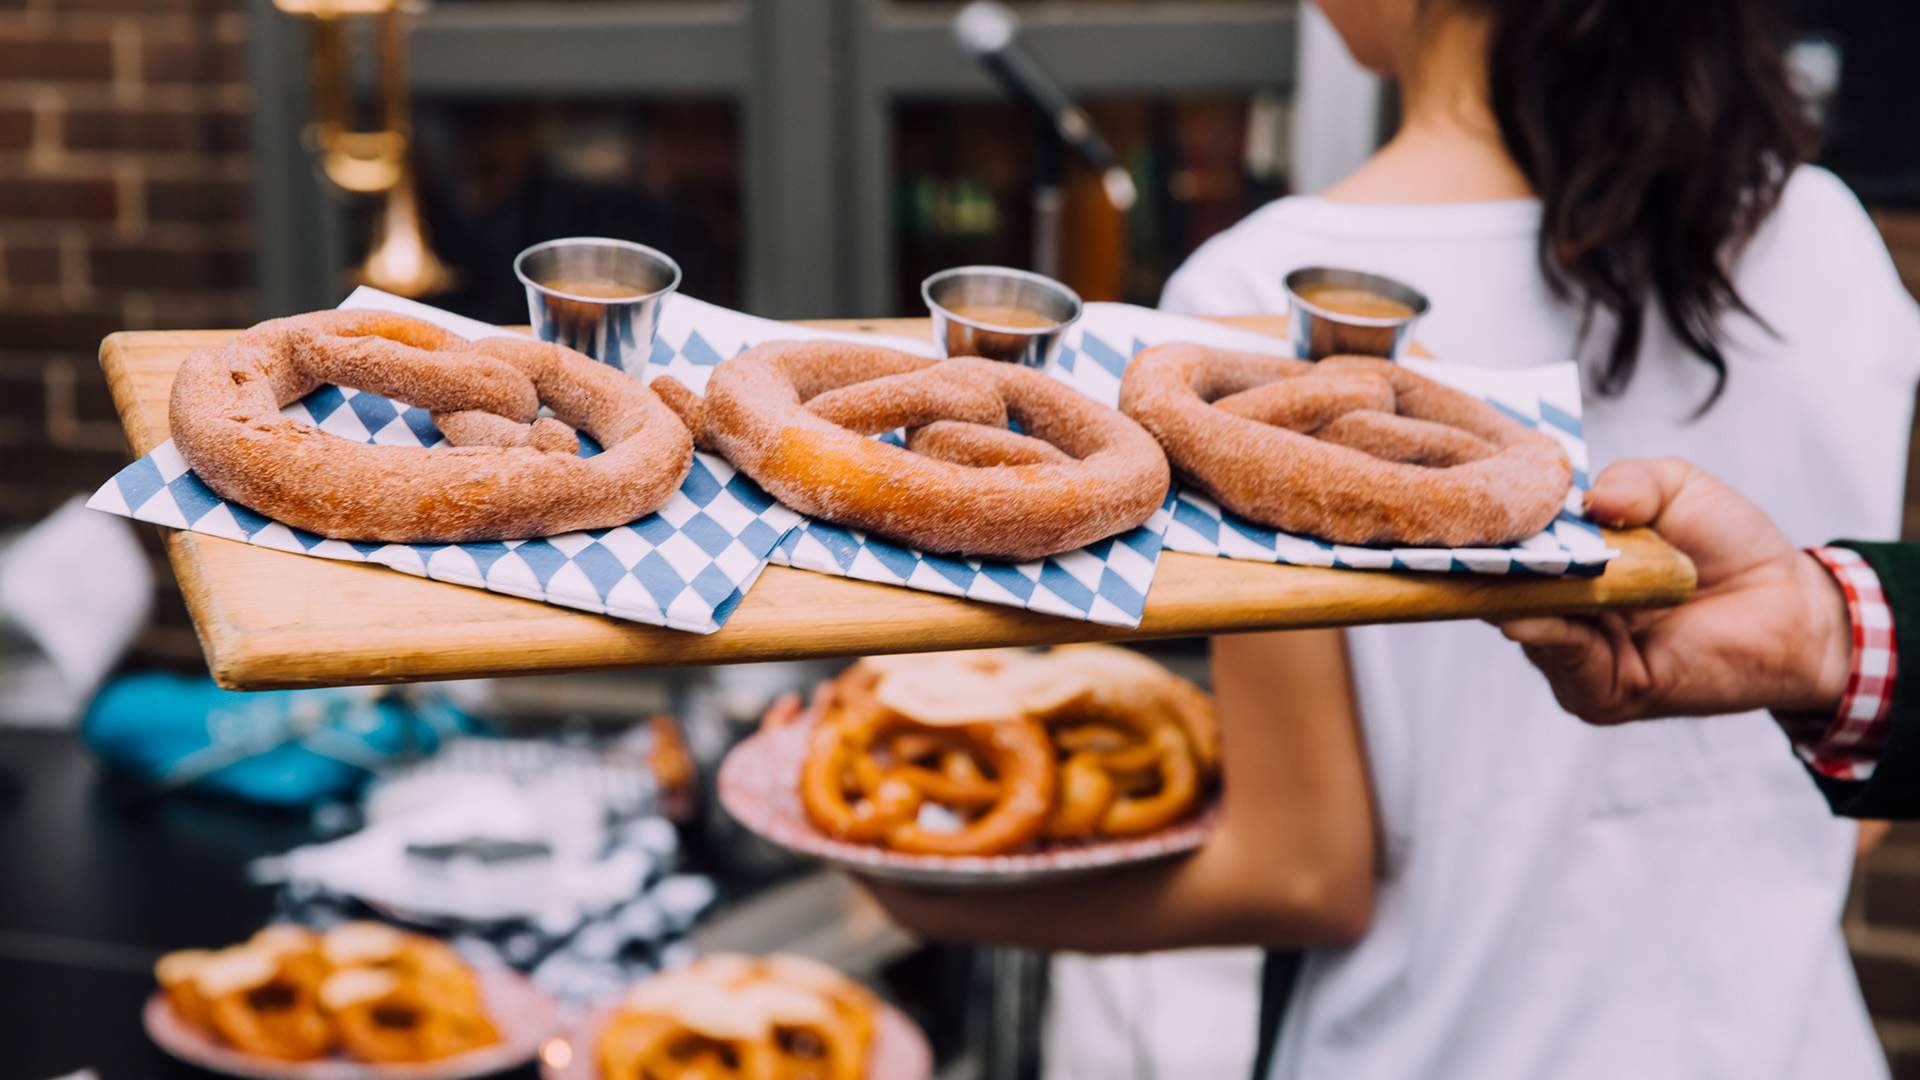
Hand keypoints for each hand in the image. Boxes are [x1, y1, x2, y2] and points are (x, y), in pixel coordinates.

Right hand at [1494, 458, 1851, 723]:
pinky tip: (1534, 616)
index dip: (1490, 528)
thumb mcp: (1676, 488)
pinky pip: (1565, 664)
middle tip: (1467, 538)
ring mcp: (1579, 655)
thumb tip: (1589, 501)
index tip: (1464, 504)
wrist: (1791, 606)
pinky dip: (1548, 638)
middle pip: (1505, 589)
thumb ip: (1633, 479)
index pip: (1512, 548)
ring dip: (1515, 599)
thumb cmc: (1731, 546)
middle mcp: (1564, 611)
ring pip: (1527, 626)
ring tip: (1503, 572)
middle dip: (1489, 564)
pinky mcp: (1605, 692)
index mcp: (1569, 564)